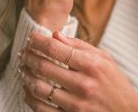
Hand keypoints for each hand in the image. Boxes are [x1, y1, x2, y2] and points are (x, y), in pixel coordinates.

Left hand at [19, 31, 137, 111]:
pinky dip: (30, 98)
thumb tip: (55, 34)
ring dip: (26, 76)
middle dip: (28, 57)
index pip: (55, 48)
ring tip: (23, 69)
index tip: (30, 38)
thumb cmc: (114, 82)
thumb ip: (79, 45)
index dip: (38, 41)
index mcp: (91, 65)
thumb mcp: (103, 58)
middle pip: (44, 67)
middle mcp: (83, 84)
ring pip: (39, 88)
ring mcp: (76, 105)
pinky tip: (28, 89)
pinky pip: (42, 109)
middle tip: (23, 53)